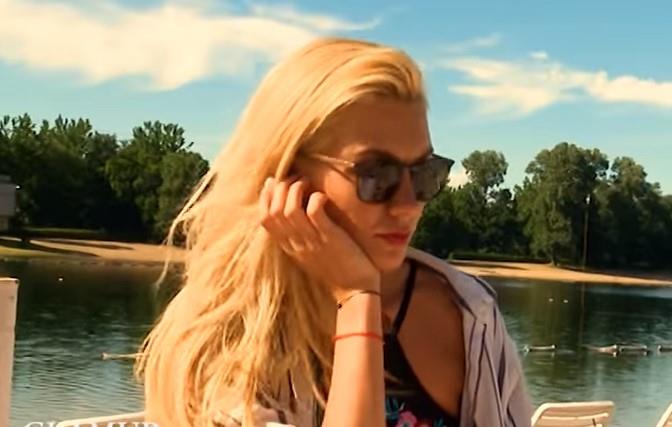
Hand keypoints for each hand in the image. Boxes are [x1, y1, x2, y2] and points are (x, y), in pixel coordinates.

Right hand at [259, 176, 380, 302]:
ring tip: (307, 182)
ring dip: (296, 189)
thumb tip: (293, 212)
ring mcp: (311, 241)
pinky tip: (323, 196)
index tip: (274, 182)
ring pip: (290, 209)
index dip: (265, 197)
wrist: (355, 291)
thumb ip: (298, 236)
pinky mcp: (329, 238)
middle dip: (281, 188)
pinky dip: (316, 198)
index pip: (265, 219)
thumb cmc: (335, 269)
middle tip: (296, 178)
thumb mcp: (309, 253)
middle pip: (273, 211)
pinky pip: (315, 211)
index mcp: (288, 247)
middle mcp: (295, 244)